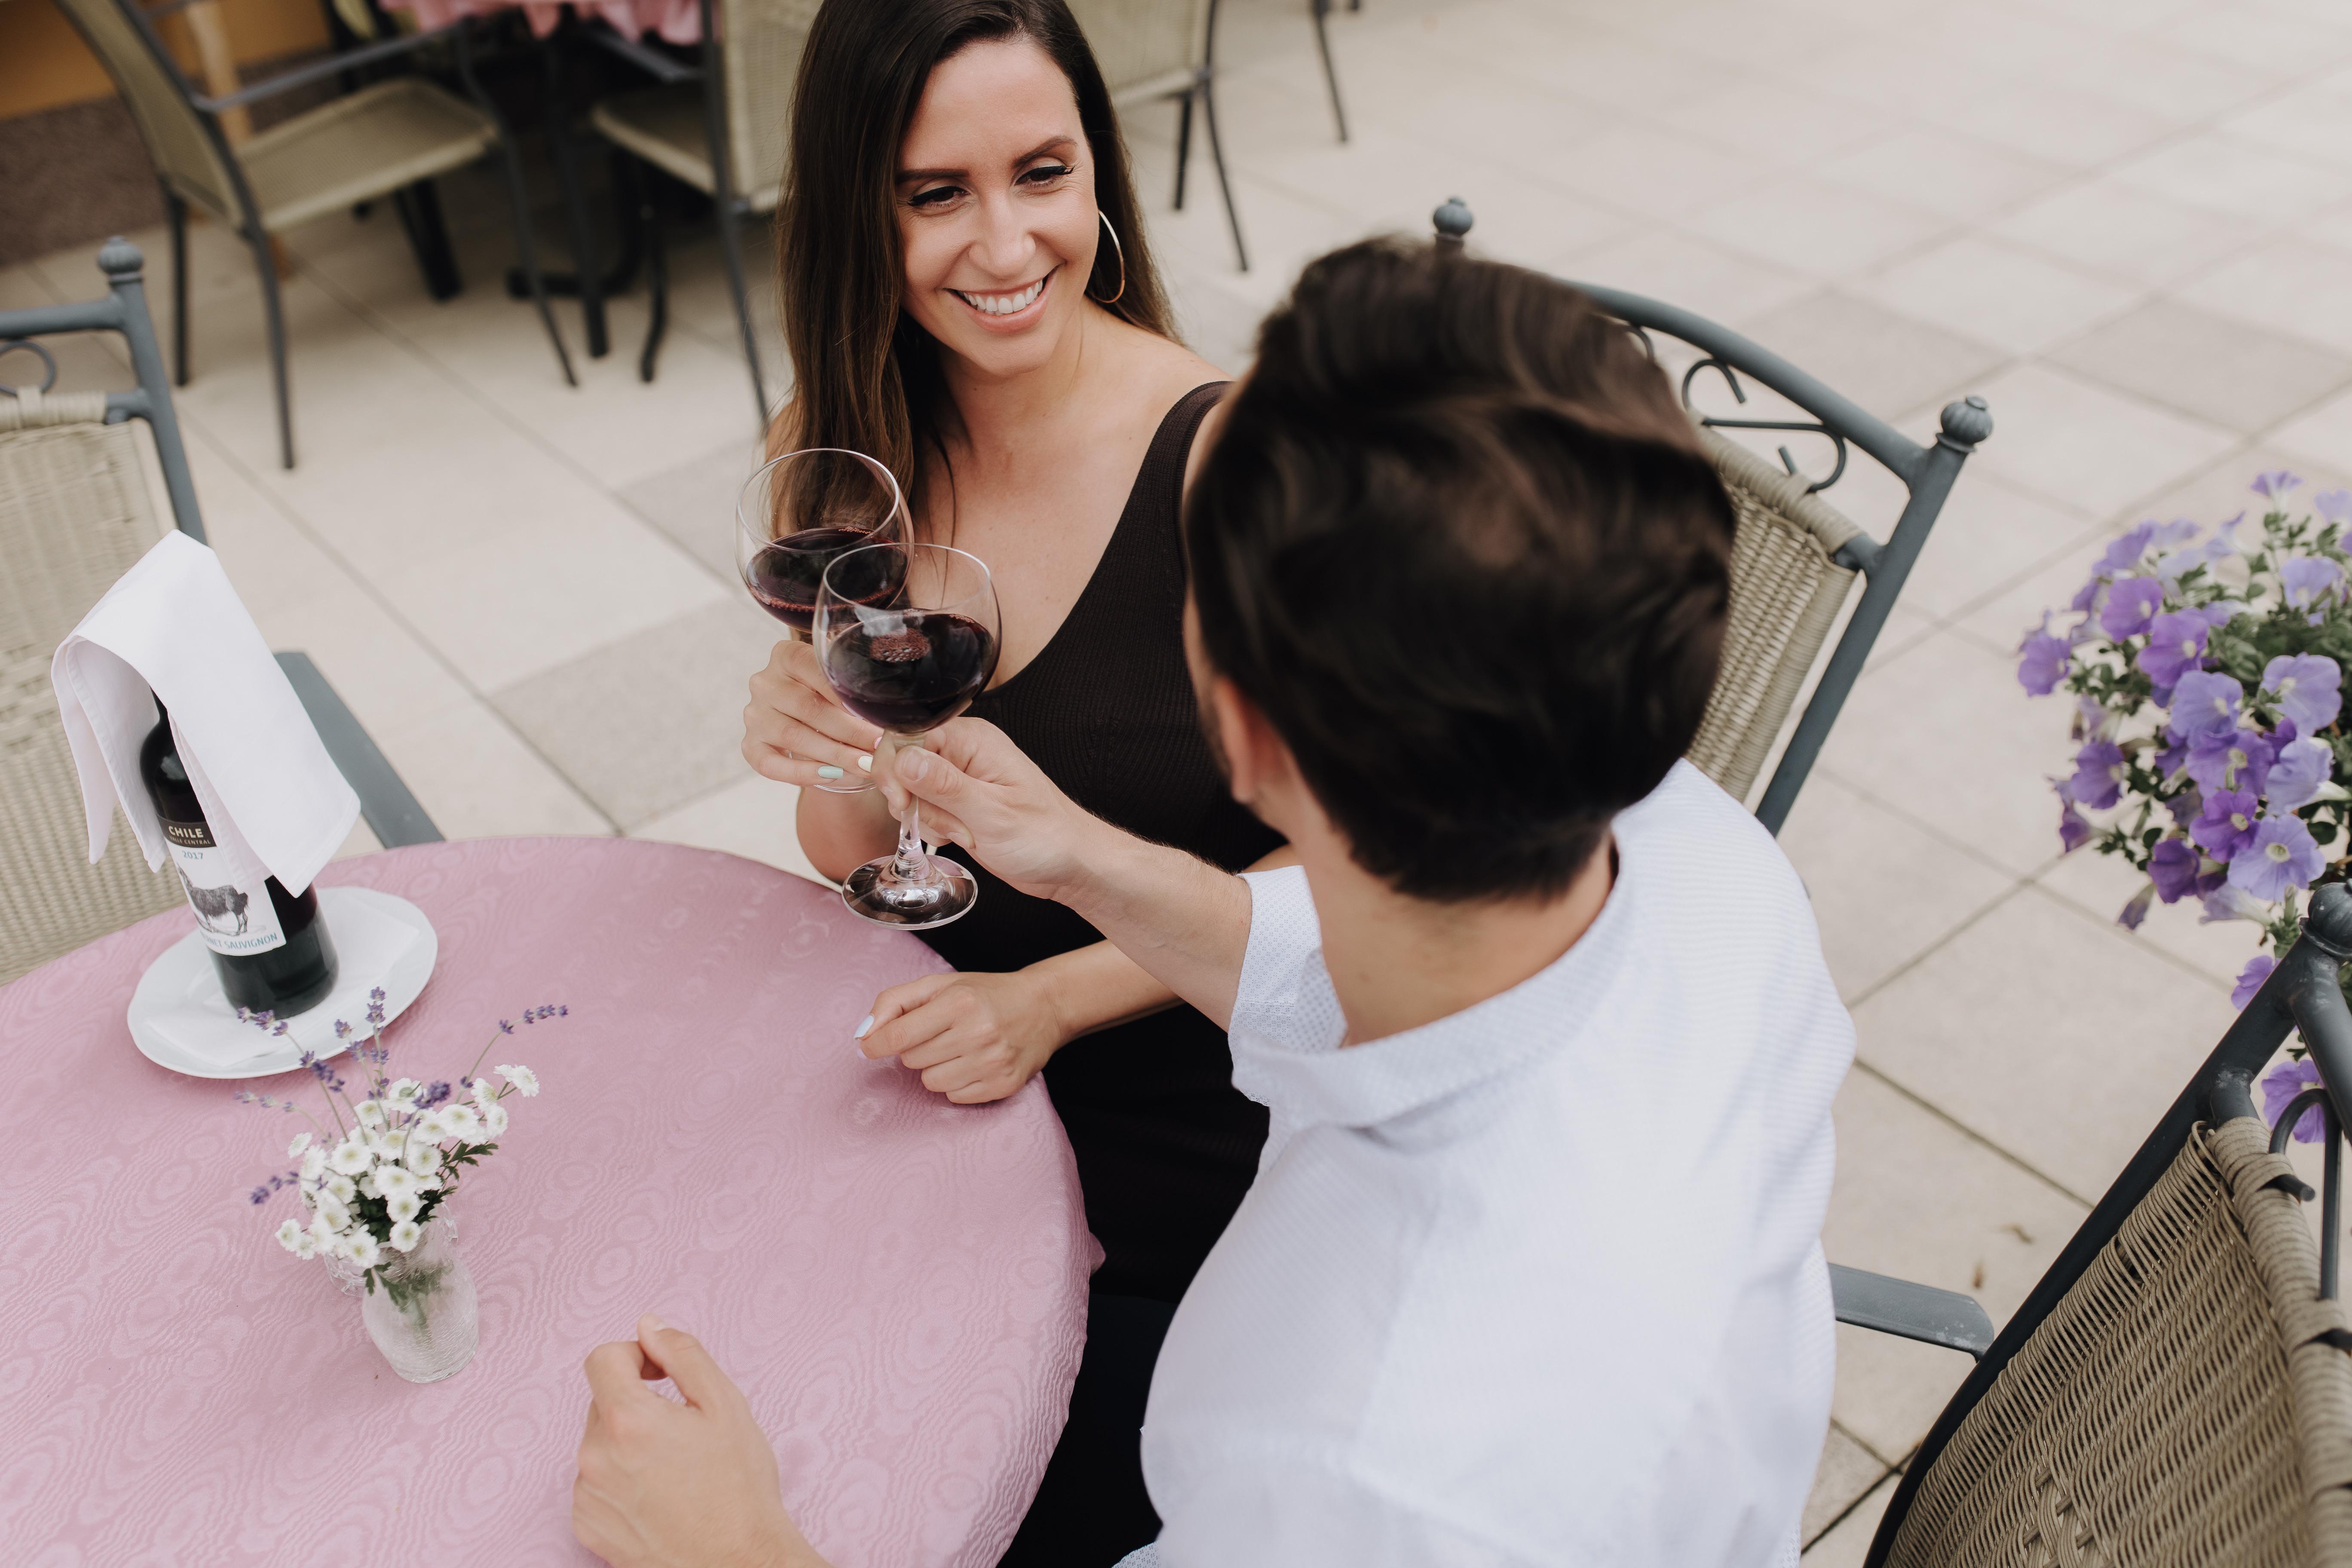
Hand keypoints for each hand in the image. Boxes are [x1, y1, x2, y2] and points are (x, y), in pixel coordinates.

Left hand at [574, 1315, 823, 1567]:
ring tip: (673, 1469)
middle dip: (636, 1402)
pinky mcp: (587, 1527)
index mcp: (628, 1420)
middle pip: (602, 1402)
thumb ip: (683, 1354)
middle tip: (681, 1429)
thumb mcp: (725, 1405)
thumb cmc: (738, 1487)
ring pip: (599, 1444)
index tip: (661, 1374)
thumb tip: (649, 1326)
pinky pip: (594, 1483)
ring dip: (628, 1443)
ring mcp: (587, 1496)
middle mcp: (595, 1457)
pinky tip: (657, 1496)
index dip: (635, 1356)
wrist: (736, 1563)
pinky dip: (619, 1480)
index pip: (601, 1359)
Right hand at [742, 639, 882, 790]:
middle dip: (850, 731)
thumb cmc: (829, 698)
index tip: (878, 717)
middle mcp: (765, 682)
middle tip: (879, 747)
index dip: (849, 697)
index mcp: (787, 656)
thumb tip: (886, 713)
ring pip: (793, 736)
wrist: (807, 722)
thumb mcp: (839, 683)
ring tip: (865, 765)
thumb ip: (853, 689)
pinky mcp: (750, 745)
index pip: (818, 671)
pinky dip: (803, 773)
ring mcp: (755, 715)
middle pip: (809, 707)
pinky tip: (832, 776)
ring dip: (834, 755)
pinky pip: (771, 764)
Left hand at [859, 969, 1065, 1102]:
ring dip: (936, 1068)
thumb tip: (864, 1034)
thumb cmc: (984, 994)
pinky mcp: (1003, 1085)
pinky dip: (957, 1083)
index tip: (870, 1046)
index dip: (877, 1044)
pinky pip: (954, 1098)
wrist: (1043, 1007)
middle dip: (917, 1048)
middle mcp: (978, 1032)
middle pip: (912, 1061)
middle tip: (940, 1034)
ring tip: (958, 1049)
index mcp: (959, 1002)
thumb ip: (894, 1002)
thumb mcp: (939, 985)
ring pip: (931, 1083)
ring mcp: (992, 1062)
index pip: (898, 1036)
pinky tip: (973, 1064)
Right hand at [875, 719, 1102, 901]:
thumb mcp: (992, 812)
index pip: (907, 736)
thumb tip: (903, 758)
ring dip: (932, 820)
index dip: (895, 769)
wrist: (1068, 864)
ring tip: (970, 832)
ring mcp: (959, 778)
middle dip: (918, 802)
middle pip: (903, 765)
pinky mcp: (958, 802)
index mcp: (972, 740)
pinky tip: (966, 837)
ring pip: (911, 792)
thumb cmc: (1045, 836)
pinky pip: (925, 810)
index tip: (902, 803)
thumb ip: (944, 785)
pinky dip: (937, 829)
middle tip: (952, 824)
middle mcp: (963, 752)